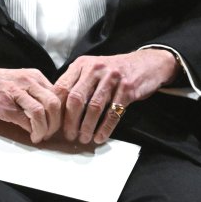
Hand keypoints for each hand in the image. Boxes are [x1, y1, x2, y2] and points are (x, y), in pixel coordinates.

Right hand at [0, 65, 62, 142]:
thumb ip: (34, 92)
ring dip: (45, 129)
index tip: (60, 123)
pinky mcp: (5, 106)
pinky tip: (31, 136)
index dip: (63, 111)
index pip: (59, 93)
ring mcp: (16, 93)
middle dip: (57, 123)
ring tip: (40, 136)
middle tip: (51, 133)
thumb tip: (52, 112)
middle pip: (55, 103)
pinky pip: (27, 120)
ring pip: (43, 112)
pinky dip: (33, 132)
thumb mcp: (18, 82)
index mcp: (34, 76)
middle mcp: (28, 81)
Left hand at [54, 48, 178, 143]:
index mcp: (82, 64)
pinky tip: (100, 137)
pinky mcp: (127, 88)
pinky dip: (105, 128)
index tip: (55, 122)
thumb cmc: (113, 71)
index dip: (57, 107)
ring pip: (94, 107)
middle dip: (71, 120)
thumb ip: (75, 82)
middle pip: (76, 98)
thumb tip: (56, 105)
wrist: (146, 63)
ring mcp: (112, 78)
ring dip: (87, 126)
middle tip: (69, 135)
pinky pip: (113, 112)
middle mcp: (95, 68)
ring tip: (84, 138)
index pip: (62, 86)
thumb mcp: (91, 68)